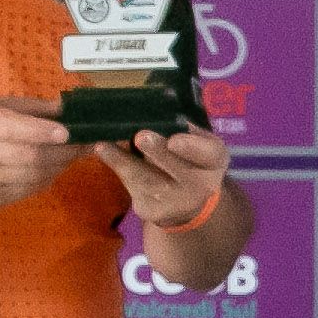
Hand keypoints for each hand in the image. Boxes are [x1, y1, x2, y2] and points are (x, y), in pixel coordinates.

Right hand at [0, 95, 82, 210]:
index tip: (68, 133)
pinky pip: (26, 191)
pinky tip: (51, 170)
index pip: (14, 128)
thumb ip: (26, 107)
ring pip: (33, 177)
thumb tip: (64, 108)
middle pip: (31, 157)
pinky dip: (44, 180)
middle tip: (85, 146)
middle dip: (64, 153)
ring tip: (72, 156)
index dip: (44, 132)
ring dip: (59, 167)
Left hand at [92, 124, 230, 228]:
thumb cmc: (190, 159)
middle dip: (158, 152)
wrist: (187, 201)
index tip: (174, 140)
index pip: (209, 153)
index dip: (192, 148)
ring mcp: (176, 203)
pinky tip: (104, 152)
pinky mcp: (152, 211)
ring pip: (148, 180)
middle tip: (140, 137)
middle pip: (177, 169)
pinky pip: (133, 188)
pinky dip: (117, 167)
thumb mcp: (196, 142)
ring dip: (125, 161)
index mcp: (214, 160)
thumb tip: (157, 106)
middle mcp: (200, 185)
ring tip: (105, 146)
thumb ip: (183, 128)